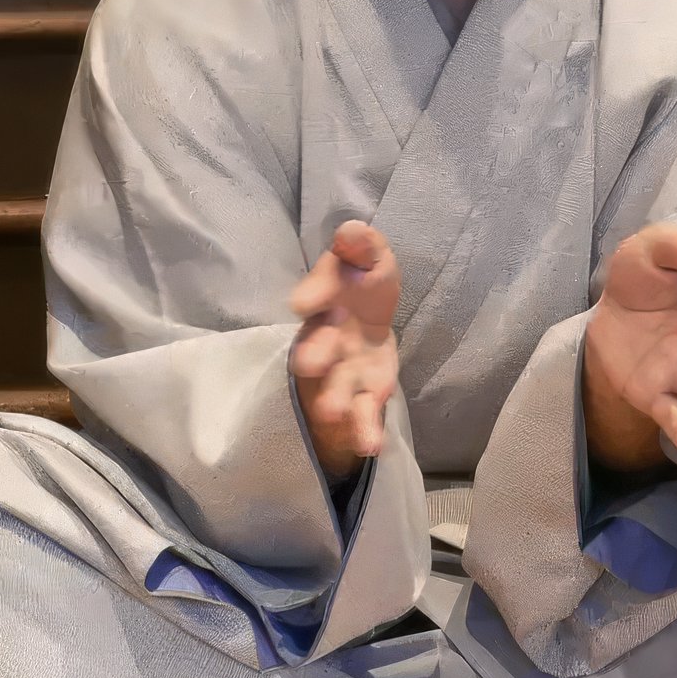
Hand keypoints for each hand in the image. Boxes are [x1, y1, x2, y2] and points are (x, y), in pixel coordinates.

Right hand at [288, 219, 404, 483]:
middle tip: (307, 364)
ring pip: (335, 388)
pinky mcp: (366, 396)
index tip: (305, 302)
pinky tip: (371, 445)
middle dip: (313, 355)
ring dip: (332, 400)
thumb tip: (352, 232)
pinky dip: (365, 430)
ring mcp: (344, 372)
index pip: (317, 296)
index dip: (313, 294)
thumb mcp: (368, 258)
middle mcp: (327, 340)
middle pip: (316, 349)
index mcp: (326, 302)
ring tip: (333, 414)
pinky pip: (364, 414)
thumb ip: (360, 246)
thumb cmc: (363, 286)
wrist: (369, 323)